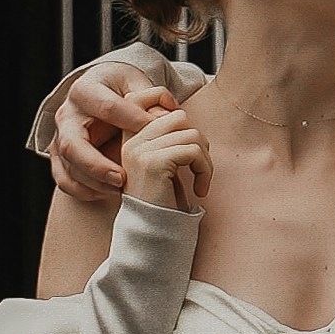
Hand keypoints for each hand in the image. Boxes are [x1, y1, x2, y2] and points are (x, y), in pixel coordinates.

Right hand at [47, 54, 177, 205]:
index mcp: (85, 91)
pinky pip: (64, 179)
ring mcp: (59, 137)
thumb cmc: (120, 89)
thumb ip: (151, 98)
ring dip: (94, 182)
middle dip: (97, 166)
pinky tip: (108, 192)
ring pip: (68, 167)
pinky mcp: (59, 156)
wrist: (99, 91)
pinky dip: (83, 190)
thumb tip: (164, 118)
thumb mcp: (136, 83)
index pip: (107, 108)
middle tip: (122, 179)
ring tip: (121, 188)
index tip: (156, 136)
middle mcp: (67, 115)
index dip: (132, 122)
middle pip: (72, 145)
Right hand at [115, 96, 207, 213]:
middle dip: (197, 142)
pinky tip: (200, 190)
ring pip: (191, 134)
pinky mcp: (155, 163)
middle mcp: (131, 142)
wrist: (153, 235)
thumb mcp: (162, 164)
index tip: (186, 137)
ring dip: (204, 160)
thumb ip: (165, 138)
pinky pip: (193, 152)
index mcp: (129, 139)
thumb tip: (181, 114)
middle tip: (198, 168)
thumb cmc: (162, 203)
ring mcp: (141, 151)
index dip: (168, 104)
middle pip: (179, 117)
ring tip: (200, 181)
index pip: (144, 98)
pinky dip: (205, 171)